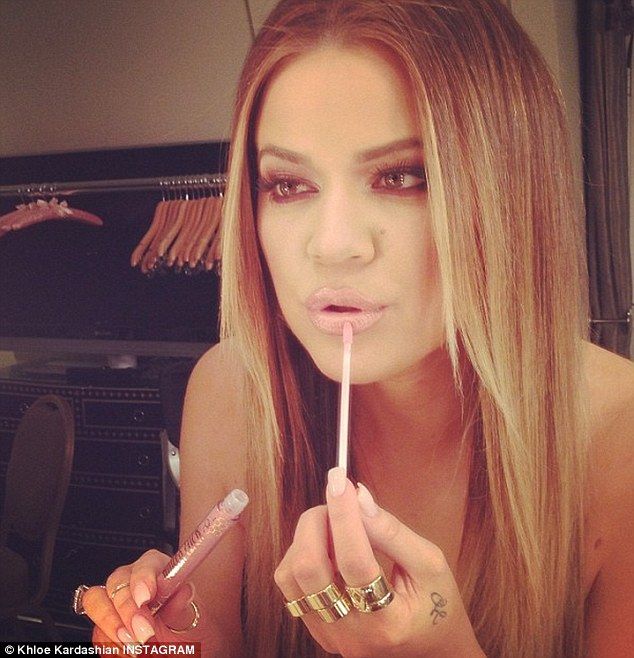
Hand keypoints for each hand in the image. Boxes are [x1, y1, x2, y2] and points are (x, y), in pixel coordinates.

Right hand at [80, 549, 217, 648]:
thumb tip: (182, 591)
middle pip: (116, 583)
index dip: (143, 580)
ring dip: (113, 627)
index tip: (145, 599)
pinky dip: (111, 645)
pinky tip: (130, 652)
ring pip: (97, 603)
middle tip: (143, 632)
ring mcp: (115, 603)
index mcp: (158, 570)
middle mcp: (133, 582)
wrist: (180, 648)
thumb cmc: (187, 627)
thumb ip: (182, 605)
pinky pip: (97, 632)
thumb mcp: (191, 618)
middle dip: (126, 609)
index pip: (146, 565)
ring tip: (137, 647)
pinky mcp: (104, 626)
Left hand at [274, 468, 484, 657]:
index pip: (355, 561)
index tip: (340, 480)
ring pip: (290, 577)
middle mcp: (353, 634)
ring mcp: (330, 635)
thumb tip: (358, 497)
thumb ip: (392, 531)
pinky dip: (301, 555)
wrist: (431, 649)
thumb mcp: (431, 564)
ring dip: (305, 538)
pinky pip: (291, 587)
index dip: (344, 515)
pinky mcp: (317, 630)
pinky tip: (327, 547)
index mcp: (389, 621)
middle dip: (316, 522)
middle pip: (309, 569)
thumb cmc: (437, 603)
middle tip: (336, 502)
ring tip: (333, 525)